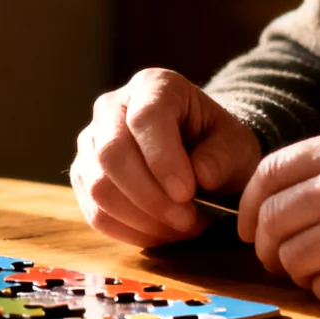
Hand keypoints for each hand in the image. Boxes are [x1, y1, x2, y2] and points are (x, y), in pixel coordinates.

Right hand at [71, 68, 263, 247]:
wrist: (198, 153)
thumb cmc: (217, 144)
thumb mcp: (236, 144)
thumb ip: (223, 156)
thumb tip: (199, 176)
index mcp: (153, 85)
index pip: (144, 118)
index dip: (162, 159)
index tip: (187, 193)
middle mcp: (112, 106)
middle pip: (111, 153)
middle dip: (150, 197)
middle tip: (187, 220)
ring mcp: (91, 141)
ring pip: (98, 186)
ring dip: (141, 219)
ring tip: (178, 227)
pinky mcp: (83, 174)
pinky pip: (94, 211)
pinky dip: (128, 231)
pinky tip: (159, 232)